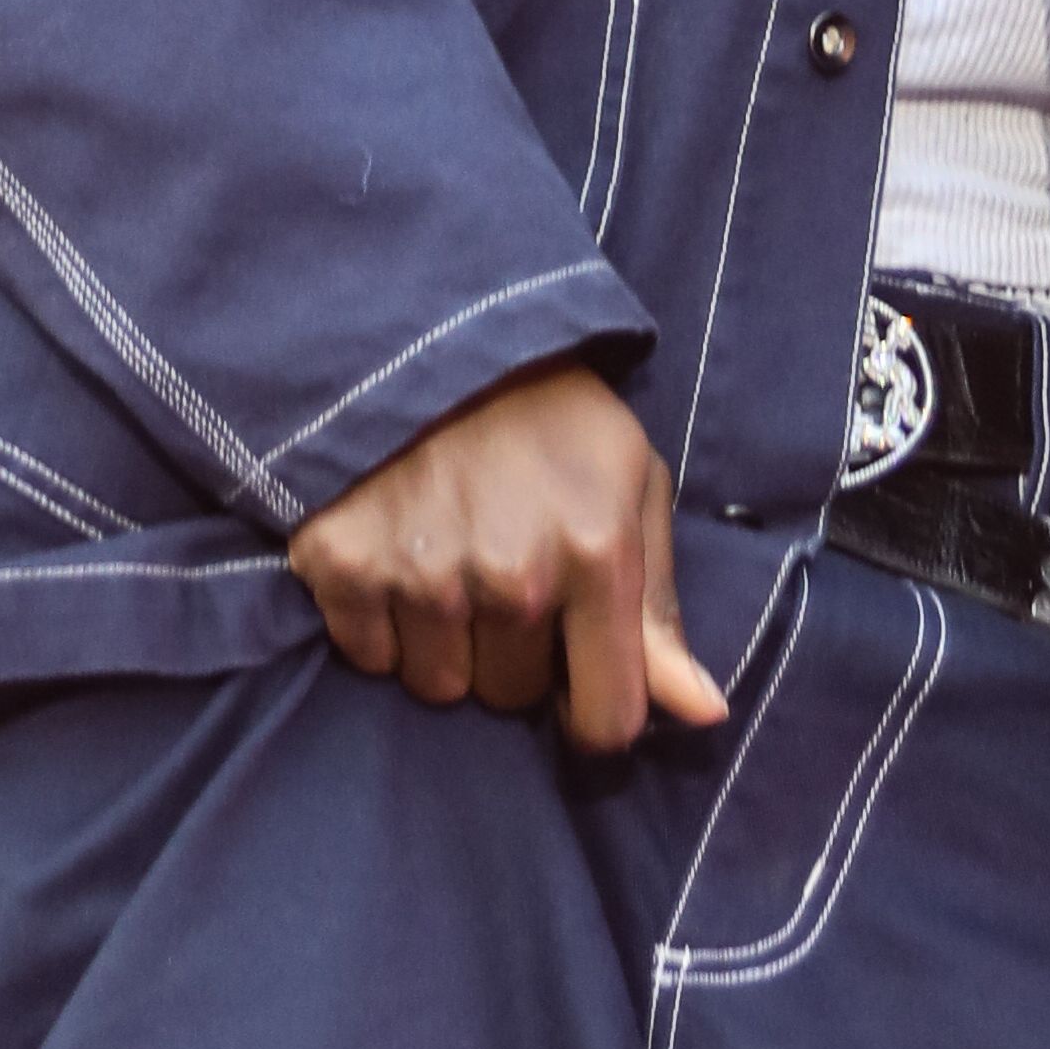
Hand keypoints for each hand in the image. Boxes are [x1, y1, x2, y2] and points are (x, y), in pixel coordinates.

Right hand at [288, 363, 728, 752]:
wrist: (430, 329)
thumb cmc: (550, 412)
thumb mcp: (630, 482)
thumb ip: (660, 608)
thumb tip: (704, 715)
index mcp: (597, 555)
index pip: (608, 720)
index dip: (595, 707)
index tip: (578, 672)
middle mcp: (512, 578)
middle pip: (512, 699)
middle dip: (512, 652)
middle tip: (501, 567)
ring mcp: (424, 576)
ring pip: (439, 687)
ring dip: (445, 641)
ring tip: (449, 554)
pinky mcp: (345, 567)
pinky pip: (370, 657)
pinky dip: (381, 622)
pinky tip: (397, 551)